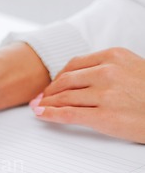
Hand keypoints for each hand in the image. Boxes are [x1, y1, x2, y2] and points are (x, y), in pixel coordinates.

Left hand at [30, 48, 144, 143]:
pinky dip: (51, 114)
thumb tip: (81, 76)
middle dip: (48, 90)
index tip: (51, 84)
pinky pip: (68, 113)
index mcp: (114, 56)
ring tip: (38, 106)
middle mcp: (107, 72)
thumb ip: (108, 68)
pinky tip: (42, 114)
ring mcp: (104, 94)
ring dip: (47, 103)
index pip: (74, 64)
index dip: (58, 76)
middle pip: (65, 80)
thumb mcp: (134, 68)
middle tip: (40, 97)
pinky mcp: (102, 116)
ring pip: (64, 97)